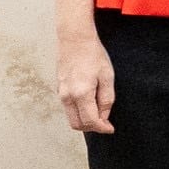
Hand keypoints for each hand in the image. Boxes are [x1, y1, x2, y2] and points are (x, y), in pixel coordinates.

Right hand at [53, 0, 114, 134]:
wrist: (75, 40)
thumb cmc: (93, 55)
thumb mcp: (107, 77)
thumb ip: (106, 99)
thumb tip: (104, 117)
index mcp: (81, 94)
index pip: (90, 121)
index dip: (102, 128)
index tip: (110, 129)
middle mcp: (67, 96)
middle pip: (77, 124)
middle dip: (92, 128)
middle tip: (105, 123)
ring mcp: (60, 93)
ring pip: (71, 117)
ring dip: (84, 121)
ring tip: (99, 114)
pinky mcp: (59, 89)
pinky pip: (68, 107)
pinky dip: (78, 112)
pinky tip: (89, 104)